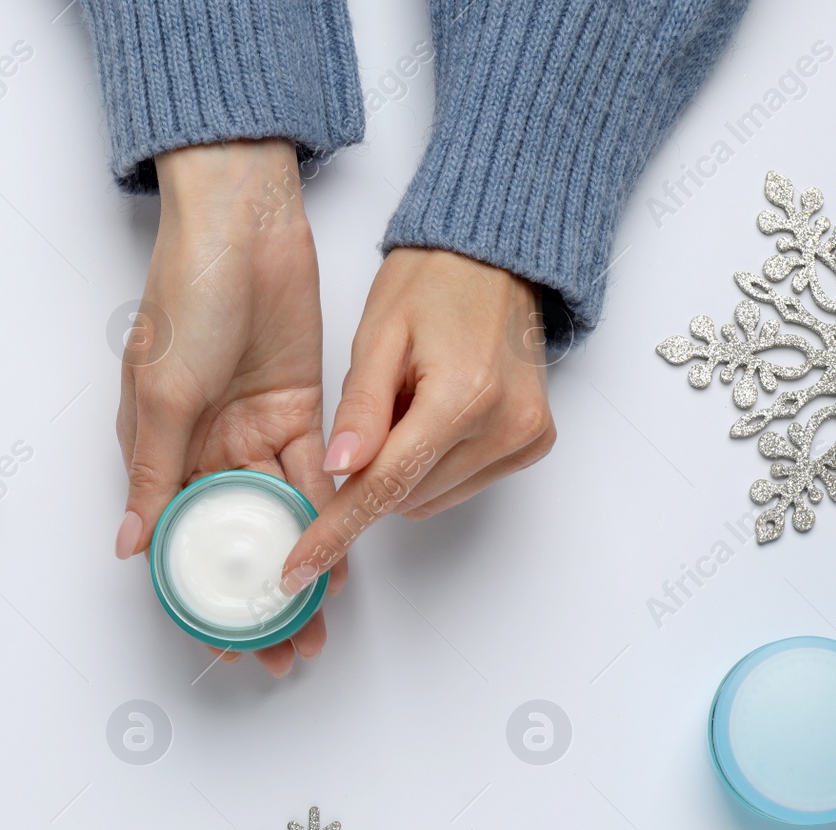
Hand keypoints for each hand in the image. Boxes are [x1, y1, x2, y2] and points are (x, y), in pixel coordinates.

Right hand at [113, 139, 343, 676]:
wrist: (245, 223)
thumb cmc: (187, 295)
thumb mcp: (161, 390)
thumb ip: (153, 470)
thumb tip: (130, 546)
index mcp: (158, 448)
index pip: (174, 541)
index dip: (195, 597)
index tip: (220, 648)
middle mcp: (207, 449)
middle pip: (233, 542)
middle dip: (257, 600)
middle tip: (284, 653)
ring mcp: (256, 433)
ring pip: (280, 519)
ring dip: (300, 570)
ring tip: (317, 626)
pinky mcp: (304, 412)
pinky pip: (317, 479)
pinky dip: (330, 519)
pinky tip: (343, 561)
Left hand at [281, 248, 555, 592]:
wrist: (497, 257)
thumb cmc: (434, 282)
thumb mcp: (377, 335)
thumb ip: (359, 408)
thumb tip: (340, 472)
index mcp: (463, 395)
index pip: (385, 485)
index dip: (336, 529)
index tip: (300, 566)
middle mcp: (505, 425)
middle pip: (405, 495)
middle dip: (370, 472)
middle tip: (373, 411)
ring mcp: (526, 438)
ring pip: (429, 498)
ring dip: (403, 468)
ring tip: (410, 403)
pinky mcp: (534, 443)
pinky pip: (460, 485)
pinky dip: (434, 464)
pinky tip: (437, 414)